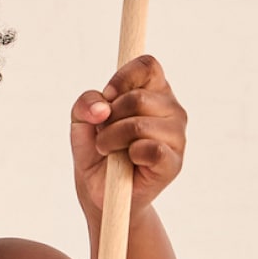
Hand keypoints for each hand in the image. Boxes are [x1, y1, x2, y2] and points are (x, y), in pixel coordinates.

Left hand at [70, 54, 185, 220]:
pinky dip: (131, 155)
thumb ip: (85, 103)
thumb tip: (102, 107)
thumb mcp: (81, 122)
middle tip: (103, 135)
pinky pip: (151, 149)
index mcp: (154, 90)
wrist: (102, 192)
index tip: (107, 98)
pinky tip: (129, 161)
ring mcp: (176, 135)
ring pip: (140, 124)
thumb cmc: (98, 152)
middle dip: (110, 118)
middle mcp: (171, 109)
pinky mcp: (174, 162)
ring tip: (109, 150)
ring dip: (113, 138)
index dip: (122, 78)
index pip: (148, 65)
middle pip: (137, 97)